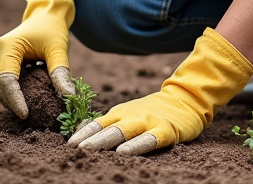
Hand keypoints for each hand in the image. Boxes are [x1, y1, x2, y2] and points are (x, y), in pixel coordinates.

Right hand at [0, 0, 77, 117]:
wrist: (45, 15)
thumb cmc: (52, 29)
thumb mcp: (58, 49)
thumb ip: (60, 72)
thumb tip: (68, 97)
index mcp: (7, 46)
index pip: (7, 80)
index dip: (15, 100)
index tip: (26, 115)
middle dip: (12, 103)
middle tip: (30, 117)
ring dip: (10, 99)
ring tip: (28, 110)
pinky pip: (0, 82)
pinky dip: (10, 92)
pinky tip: (24, 99)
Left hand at [67, 27, 252, 154]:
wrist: (185, 99)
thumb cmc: (151, 112)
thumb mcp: (128, 113)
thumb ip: (110, 123)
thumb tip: (81, 134)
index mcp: (119, 113)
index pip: (96, 123)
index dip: (81, 133)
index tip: (66, 144)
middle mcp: (130, 116)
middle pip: (106, 129)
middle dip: (88, 139)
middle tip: (73, 149)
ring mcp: (147, 122)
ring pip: (123, 133)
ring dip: (104, 141)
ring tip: (89, 150)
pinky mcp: (164, 130)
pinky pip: (149, 140)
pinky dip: (135, 146)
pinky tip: (124, 153)